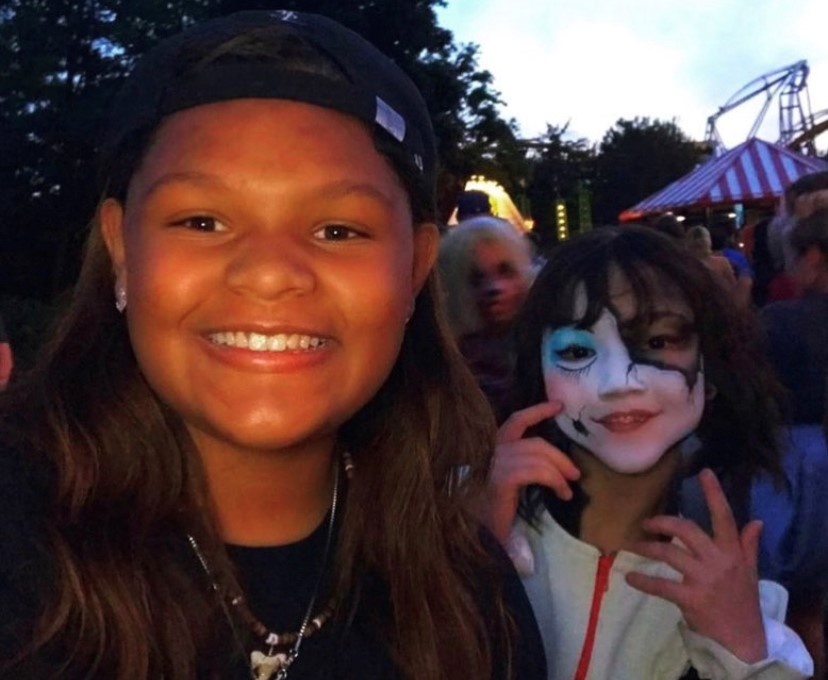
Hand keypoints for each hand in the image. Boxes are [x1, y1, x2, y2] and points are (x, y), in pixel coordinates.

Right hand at [476, 401, 579, 543]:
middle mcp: (491, 453)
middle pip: (535, 442)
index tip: (558, 405)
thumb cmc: (491, 514)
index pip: (515, 422)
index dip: (537, 411)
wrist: (476, 537)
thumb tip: (555, 463)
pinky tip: (561, 493)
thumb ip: (524, 468)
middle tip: (575, 474)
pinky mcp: (501, 479)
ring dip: (559, 472)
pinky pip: (535, 470)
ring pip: (538, 455)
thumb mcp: (510, 485)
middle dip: (559, 456)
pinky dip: (554, 480)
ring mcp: (494, 465)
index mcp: (493, 451)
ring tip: (567, 490)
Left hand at [625, 468, 766, 662]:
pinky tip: (630, 577)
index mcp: (733, 552)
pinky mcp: (691, 598)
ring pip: (670, 553)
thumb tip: (756, 521)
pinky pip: (661, 585)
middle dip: (663, 522)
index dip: (714, 494)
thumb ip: (748, 545)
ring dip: (648, 547)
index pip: (724, 517)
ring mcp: (704, 579)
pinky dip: (643, 581)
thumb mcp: (750, 571)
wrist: (743, 640)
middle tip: (646, 522)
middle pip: (687, 530)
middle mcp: (719, 561)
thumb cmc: (742, 602)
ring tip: (633, 546)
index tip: (704, 473)